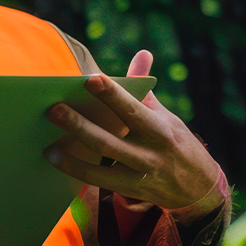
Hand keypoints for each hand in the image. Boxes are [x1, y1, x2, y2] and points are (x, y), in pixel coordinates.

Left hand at [44, 51, 222, 212]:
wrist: (198, 189)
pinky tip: (55, 158)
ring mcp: (139, 175)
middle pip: (110, 139)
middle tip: (54, 109)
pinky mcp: (129, 190)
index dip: (112, 94)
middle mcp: (150, 153)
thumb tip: (141, 54)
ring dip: (71, 154)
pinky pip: (96, 180)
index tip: (90, 79)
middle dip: (80, 124)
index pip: (132, 109)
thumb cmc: (176, 143)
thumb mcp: (167, 117)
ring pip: (100, 163)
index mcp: (159, 129)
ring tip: (48, 143)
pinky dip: (75, 169)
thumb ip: (145, 91)